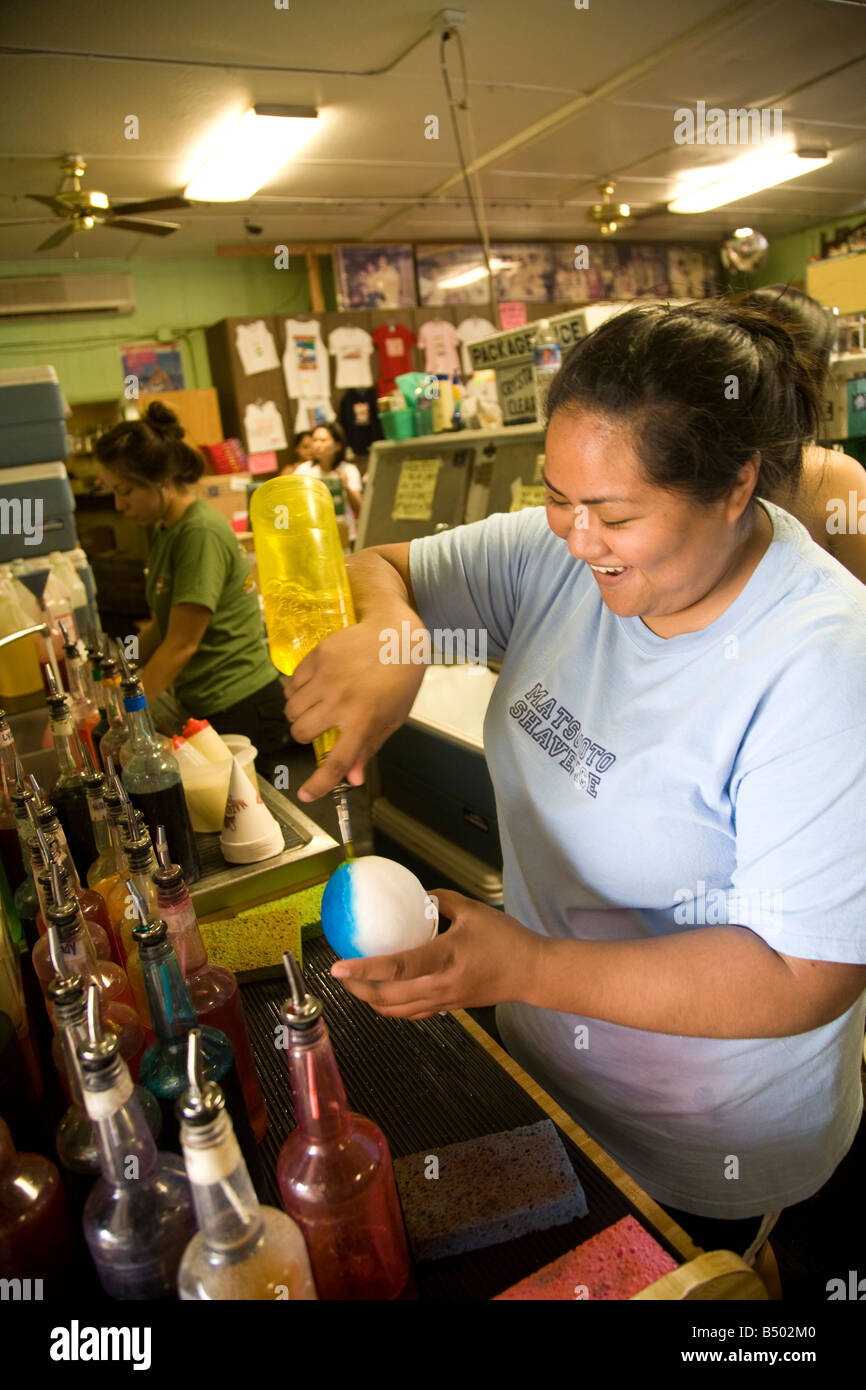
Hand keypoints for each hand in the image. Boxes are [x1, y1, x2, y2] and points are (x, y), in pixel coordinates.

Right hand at [284, 615, 426, 800]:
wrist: (396, 633)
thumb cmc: (400, 678)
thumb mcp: (392, 718)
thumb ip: (368, 747)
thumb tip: (351, 778)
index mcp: (363, 720)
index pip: (336, 761)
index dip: (319, 784)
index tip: (306, 795)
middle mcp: (341, 701)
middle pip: (302, 733)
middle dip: (304, 736)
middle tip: (317, 727)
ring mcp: (326, 678)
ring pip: (291, 709)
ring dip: (298, 714)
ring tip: (315, 705)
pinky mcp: (317, 657)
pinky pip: (291, 684)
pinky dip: (296, 691)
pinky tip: (313, 686)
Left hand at [329, 888, 542, 1018]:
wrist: (532, 973)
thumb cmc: (505, 939)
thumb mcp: (473, 910)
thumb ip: (441, 901)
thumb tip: (417, 896)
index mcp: (445, 958)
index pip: (397, 967)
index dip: (364, 969)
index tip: (338, 967)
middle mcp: (440, 985)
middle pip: (387, 998)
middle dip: (358, 991)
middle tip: (340, 977)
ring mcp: (443, 1001)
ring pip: (397, 1012)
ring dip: (372, 1002)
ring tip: (356, 987)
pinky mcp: (449, 1009)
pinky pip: (412, 1014)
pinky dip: (392, 1008)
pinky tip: (385, 994)